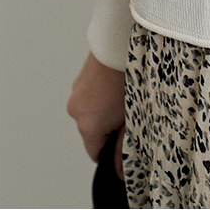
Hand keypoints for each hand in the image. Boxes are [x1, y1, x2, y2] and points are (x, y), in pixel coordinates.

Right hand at [67, 51, 126, 177]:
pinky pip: (91, 94)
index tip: (125, 143)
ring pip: (92, 111)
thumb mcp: (132, 116)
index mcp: (87, 125)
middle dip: (110, 127)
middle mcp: (76, 110)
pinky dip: (102, 94)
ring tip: (125, 93)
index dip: (112, 152)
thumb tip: (121, 169)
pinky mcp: (81, 76)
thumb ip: (125, 146)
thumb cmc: (127, 75)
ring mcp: (77, 91)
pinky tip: (118, 82)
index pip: (96, 153)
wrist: (120, 40)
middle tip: (131, 113)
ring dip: (106, 108)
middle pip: (93, 131)